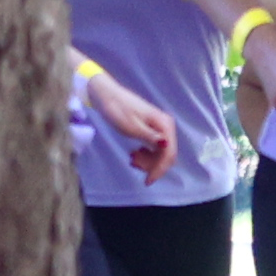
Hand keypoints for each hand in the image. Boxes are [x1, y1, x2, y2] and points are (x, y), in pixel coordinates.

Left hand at [84, 66, 177, 183]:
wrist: (106, 95)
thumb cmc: (117, 109)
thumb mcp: (131, 126)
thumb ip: (149, 137)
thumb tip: (165, 144)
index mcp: (164, 124)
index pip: (169, 153)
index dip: (160, 169)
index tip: (147, 180)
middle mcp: (165, 125)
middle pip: (166, 154)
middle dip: (152, 165)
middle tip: (134, 165)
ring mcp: (158, 126)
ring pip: (159, 152)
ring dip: (147, 160)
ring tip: (132, 159)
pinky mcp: (150, 128)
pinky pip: (153, 146)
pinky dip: (145, 153)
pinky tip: (134, 154)